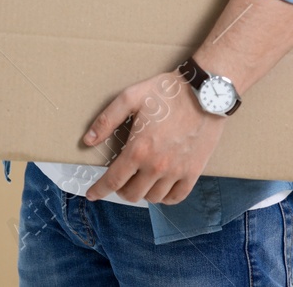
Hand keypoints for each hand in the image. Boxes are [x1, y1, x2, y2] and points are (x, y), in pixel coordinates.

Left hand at [81, 69, 225, 203]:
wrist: (205, 94)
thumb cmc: (166, 93)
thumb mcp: (130, 98)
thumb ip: (106, 120)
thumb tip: (87, 140)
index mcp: (138, 149)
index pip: (113, 180)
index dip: (99, 190)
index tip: (91, 195)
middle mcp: (156, 166)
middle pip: (132, 194)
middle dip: (120, 190)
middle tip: (119, 180)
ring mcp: (177, 171)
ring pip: (153, 198)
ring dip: (141, 193)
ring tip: (138, 182)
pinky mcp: (194, 172)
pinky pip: (176, 197)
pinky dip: (164, 198)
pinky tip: (159, 189)